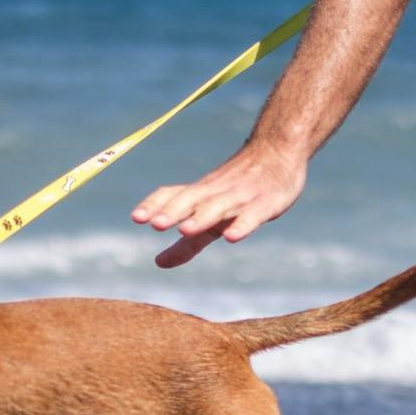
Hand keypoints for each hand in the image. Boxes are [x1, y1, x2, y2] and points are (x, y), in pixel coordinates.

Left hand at [130, 142, 306, 267]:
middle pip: (192, 199)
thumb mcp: (213, 217)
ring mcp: (242, 196)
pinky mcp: (267, 203)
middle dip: (173, 211)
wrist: (279, 151)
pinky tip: (231, 238)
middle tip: (155, 224)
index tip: (137, 218)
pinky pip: (253, 214)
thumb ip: (188, 242)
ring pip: (219, 206)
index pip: (174, 194)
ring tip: (184, 231)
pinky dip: (242, 225)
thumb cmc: (241, 189)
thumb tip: (158, 263)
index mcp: (202, 193)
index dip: (156, 204)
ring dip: (201, 217)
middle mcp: (217, 192)